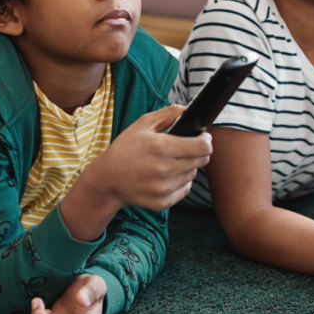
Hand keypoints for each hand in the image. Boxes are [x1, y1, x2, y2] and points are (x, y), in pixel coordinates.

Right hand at [89, 104, 211, 210]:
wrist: (107, 179)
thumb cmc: (125, 148)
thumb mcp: (143, 124)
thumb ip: (169, 113)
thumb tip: (189, 111)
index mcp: (161, 148)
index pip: (203, 147)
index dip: (206, 140)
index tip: (202, 136)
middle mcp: (165, 170)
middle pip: (202, 161)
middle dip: (198, 152)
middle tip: (187, 147)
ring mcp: (164, 189)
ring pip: (193, 175)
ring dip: (188, 167)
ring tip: (171, 161)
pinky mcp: (163, 202)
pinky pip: (185, 189)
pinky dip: (180, 181)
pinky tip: (166, 175)